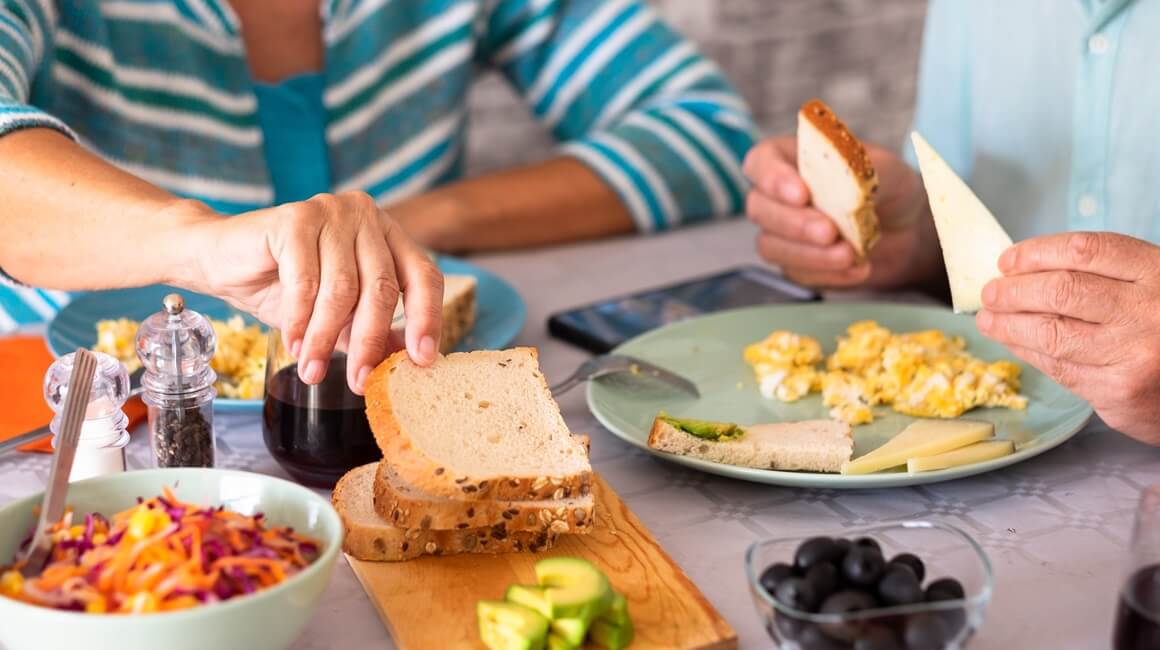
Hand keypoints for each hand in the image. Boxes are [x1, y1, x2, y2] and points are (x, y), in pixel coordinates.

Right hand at [181, 191, 443, 393]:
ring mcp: (331, 212)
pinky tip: (294, 344)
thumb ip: (370, 329)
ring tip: (314, 371)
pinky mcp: (295, 218)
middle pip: (382, 287)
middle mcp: (365, 216)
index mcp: (387, 235)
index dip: (427, 319)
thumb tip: (406, 359)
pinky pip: (305, 281)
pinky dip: (300, 320)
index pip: (424, 277)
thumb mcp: (336, 313)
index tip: (423, 360)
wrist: (219, 258)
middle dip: (368, 342)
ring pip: (341, 289)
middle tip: (358, 383)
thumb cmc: (282, 284)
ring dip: (326, 338)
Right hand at [742, 136, 937, 289]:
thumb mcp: (886, 169)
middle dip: (794, 223)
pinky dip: (828, 274)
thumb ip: (860, 170)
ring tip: (850, 254)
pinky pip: (797, 273)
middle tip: (829, 231)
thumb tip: (843, 178)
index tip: (802, 194)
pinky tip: (860, 269)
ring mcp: (783, 232)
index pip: (761, 162)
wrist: (909, 229)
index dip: (773, 178)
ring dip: (809, 254)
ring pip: (771, 246)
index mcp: (792, 158)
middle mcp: (778, 195)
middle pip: (759, 208)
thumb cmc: (890, 188)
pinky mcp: (796, 264)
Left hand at [977, 232, 1159, 443]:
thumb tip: (1022, 273)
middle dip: (1014, 291)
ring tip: (989, 319)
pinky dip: (1027, 351)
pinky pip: (1058, 367)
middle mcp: (1147, 311)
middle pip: (1061, 291)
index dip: (1036, 253)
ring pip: (1051, 333)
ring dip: (1009, 325)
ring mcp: (1134, 353)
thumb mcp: (1152, 287)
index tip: (1007, 261)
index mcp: (1157, 272)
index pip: (1085, 250)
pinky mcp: (1119, 391)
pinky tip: (1013, 342)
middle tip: (990, 293)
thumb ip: (1102, 276)